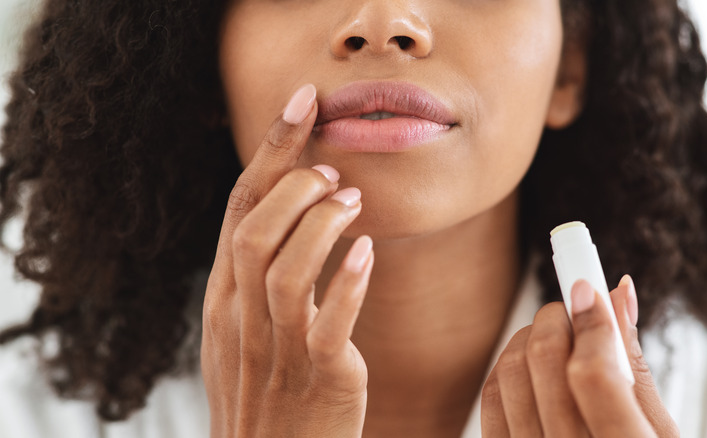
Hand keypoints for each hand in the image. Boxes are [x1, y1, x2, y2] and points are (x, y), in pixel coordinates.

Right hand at [200, 84, 371, 437]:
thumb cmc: (267, 395)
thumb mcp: (245, 333)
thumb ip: (257, 280)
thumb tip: (290, 219)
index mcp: (225, 299)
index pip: (240, 208)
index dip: (271, 151)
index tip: (302, 102)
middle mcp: (242, 317)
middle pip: (255, 228)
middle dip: (294, 184)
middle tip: (332, 170)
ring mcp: (277, 347)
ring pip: (285, 268)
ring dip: (321, 224)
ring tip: (353, 201)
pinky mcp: (319, 376)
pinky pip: (328, 323)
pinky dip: (347, 282)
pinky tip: (368, 253)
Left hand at [481, 275, 679, 436]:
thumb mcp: (660, 432)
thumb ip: (636, 366)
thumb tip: (617, 294)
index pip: (594, 375)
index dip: (590, 321)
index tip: (589, 287)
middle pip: (542, 363)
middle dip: (556, 318)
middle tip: (574, 309)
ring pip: (507, 374)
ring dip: (528, 339)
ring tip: (555, 337)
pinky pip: (488, 401)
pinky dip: (507, 369)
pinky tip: (530, 365)